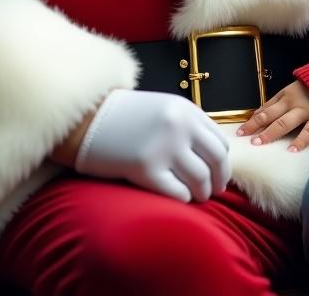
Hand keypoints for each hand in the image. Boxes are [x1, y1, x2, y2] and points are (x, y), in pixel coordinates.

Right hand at [74, 89, 230, 201]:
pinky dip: (182, 199)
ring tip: (194, 196)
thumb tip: (213, 156)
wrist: (86, 120)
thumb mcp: (161, 108)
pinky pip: (179, 193)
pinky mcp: (145, 169)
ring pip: (201, 180)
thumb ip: (186, 125)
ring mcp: (162, 147)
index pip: (219, 142)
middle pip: (216, 161)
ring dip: (201, 193)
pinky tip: (175, 196)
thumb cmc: (124, 118)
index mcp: (184, 110)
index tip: (217, 173)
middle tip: (213, 190)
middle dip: (218, 181)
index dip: (222, 163)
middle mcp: (178, 126)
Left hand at [235, 80, 308, 151]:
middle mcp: (293, 103)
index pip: (265, 110)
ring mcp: (306, 111)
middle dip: (256, 127)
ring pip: (285, 123)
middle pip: (271, 116)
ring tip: (260, 143)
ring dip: (271, 133)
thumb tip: (257, 114)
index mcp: (285, 95)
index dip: (252, 121)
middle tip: (246, 138)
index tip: (240, 132)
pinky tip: (292, 149)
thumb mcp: (291, 90)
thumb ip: (275, 102)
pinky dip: (301, 140)